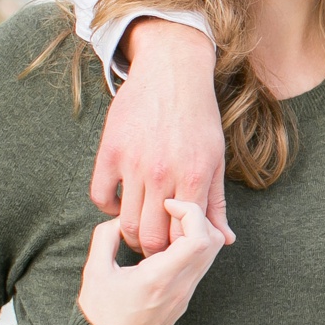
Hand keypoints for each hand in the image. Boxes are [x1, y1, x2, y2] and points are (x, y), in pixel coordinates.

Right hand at [76, 199, 224, 324]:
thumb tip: (122, 218)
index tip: (167, 205)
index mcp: (160, 278)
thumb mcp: (95, 273)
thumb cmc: (99, 317)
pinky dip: (192, 247)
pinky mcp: (185, 299)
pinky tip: (166, 244)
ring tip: (166, 226)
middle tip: (170, 210)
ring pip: (210, 253)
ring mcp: (186, 294)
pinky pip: (200, 265)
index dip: (190, 212)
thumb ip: (106, 238)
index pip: (199, 238)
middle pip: (214, 241)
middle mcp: (180, 286)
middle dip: (197, 217)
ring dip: (196, 231)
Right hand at [90, 18, 232, 254]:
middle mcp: (163, 173)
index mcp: (194, 176)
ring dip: (131, 235)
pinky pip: (100, 196)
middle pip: (151, 237)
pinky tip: (122, 204)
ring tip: (138, 232)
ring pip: (126, 223)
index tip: (178, 252)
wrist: (172, 73)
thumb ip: (216, 203)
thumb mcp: (216, 159)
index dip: (180, 251)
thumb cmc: (199, 118)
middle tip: (154, 249)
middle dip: (153, 251)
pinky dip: (109, 208)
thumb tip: (225, 240)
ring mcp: (134, 163)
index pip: (184, 236)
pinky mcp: (109, 151)